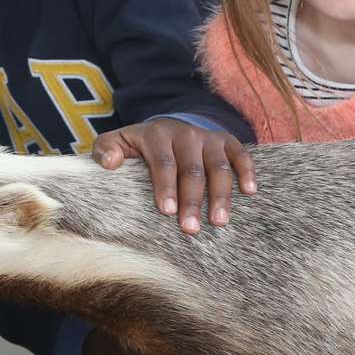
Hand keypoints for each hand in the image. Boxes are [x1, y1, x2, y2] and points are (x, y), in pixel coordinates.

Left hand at [92, 120, 255, 233]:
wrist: (168, 127)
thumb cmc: (139, 146)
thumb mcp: (117, 141)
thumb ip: (105, 150)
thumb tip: (111, 164)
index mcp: (157, 135)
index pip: (163, 163)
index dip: (166, 187)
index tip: (167, 212)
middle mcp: (185, 134)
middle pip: (192, 169)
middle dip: (193, 200)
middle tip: (191, 228)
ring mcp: (208, 138)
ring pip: (219, 166)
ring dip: (221, 195)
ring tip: (219, 222)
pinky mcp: (227, 142)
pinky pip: (242, 155)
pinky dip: (247, 172)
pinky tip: (250, 192)